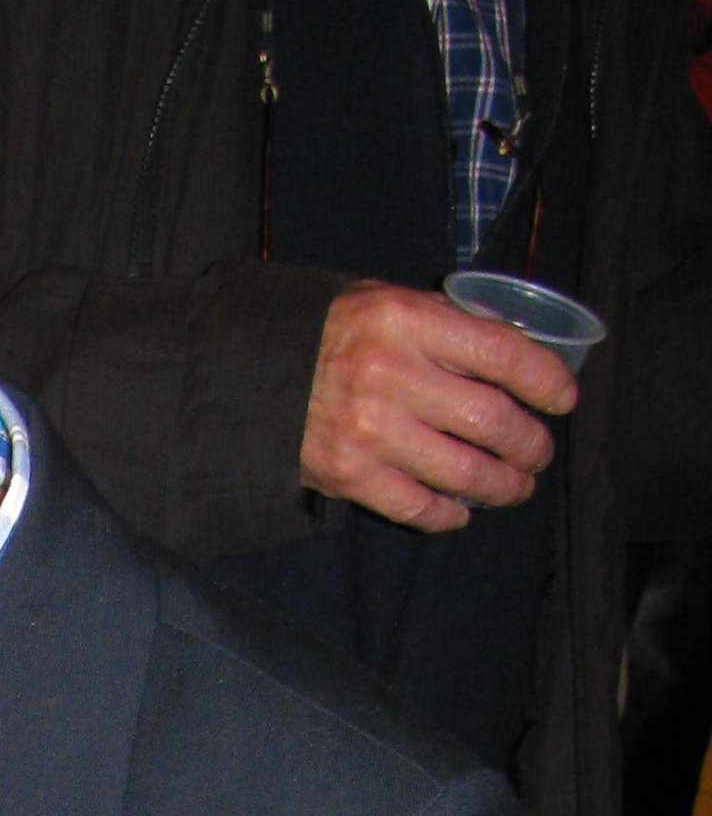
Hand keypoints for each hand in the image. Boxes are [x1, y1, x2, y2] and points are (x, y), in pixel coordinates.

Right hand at [301, 283, 577, 533]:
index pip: (502, 353)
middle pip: (492, 421)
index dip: (546, 380)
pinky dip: (447, 513)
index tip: (564, 399)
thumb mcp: (387, 302)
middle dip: (530, 444)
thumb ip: (444, 326)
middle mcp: (393, 377)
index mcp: (409, 322)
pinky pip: (416, 506)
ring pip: (463, 471)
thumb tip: (511, 356)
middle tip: (538, 452)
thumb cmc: (329, 334)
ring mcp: (370, 432)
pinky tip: (460, 510)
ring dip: (503, 485)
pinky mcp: (349, 475)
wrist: (250, 375)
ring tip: (516, 486)